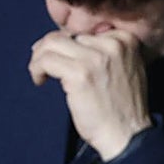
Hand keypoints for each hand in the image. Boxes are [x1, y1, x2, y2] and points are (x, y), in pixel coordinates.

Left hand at [29, 29, 152, 160]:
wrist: (127, 134)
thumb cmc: (122, 107)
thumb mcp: (125, 67)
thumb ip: (105, 51)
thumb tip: (67, 40)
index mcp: (125, 39)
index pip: (85, 29)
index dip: (68, 43)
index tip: (60, 56)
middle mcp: (112, 43)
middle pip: (67, 34)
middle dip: (50, 49)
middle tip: (43, 65)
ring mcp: (96, 57)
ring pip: (52, 43)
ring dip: (39, 58)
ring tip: (40, 73)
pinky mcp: (80, 73)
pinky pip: (46, 60)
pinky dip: (36, 69)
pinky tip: (40, 80)